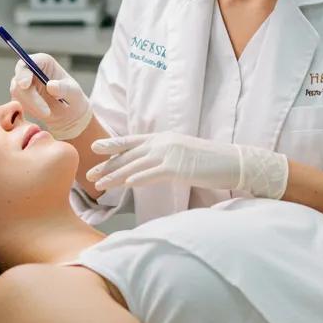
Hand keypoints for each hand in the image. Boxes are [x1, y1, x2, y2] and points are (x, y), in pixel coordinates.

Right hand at [8, 53, 91, 140]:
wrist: (68, 113)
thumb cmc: (73, 98)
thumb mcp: (73, 93)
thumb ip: (63, 88)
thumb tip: (50, 85)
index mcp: (44, 62)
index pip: (28, 61)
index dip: (24, 71)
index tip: (25, 85)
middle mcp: (31, 70)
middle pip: (19, 78)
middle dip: (30, 96)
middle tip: (46, 112)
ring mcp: (23, 83)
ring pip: (17, 92)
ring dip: (32, 106)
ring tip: (48, 113)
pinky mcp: (19, 96)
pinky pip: (17, 103)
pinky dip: (29, 110)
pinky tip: (42, 113)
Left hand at [88, 131, 288, 198]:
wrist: (233, 161)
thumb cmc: (209, 161)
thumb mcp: (183, 153)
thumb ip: (165, 156)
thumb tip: (150, 165)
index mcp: (163, 138)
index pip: (131, 141)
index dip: (112, 144)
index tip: (94, 148)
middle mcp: (163, 142)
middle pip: (128, 155)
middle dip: (107, 165)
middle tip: (89, 174)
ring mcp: (170, 153)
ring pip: (135, 165)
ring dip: (115, 176)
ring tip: (99, 185)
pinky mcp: (178, 167)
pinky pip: (152, 173)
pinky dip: (136, 178)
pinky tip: (124, 184)